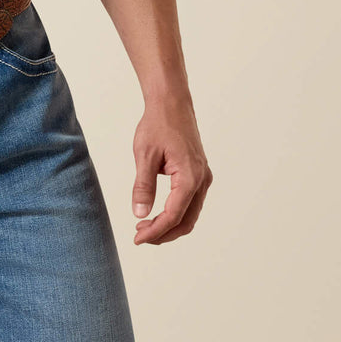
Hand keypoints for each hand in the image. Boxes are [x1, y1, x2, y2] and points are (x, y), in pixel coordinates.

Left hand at [130, 94, 212, 244]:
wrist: (172, 103)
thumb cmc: (157, 124)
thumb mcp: (144, 154)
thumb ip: (143, 186)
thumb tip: (140, 214)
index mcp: (189, 177)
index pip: (173, 215)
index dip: (156, 231)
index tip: (137, 238)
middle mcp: (202, 180)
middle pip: (186, 221)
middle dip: (163, 233)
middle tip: (140, 236)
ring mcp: (203, 177)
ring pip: (190, 213)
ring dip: (170, 224)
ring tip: (145, 226)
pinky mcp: (199, 174)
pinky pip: (191, 202)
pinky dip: (176, 212)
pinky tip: (158, 213)